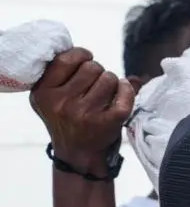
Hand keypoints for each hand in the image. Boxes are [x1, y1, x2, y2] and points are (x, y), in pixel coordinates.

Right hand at [29, 49, 138, 174]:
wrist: (78, 154)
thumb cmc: (67, 119)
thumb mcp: (52, 97)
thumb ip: (61, 74)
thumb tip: (85, 52)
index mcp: (44, 93)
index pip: (67, 59)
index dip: (82, 55)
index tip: (86, 61)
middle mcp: (61, 103)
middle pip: (93, 67)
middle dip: (98, 72)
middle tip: (94, 86)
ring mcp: (84, 114)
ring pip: (110, 77)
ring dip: (112, 82)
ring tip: (105, 94)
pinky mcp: (107, 122)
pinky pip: (125, 93)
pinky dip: (127, 90)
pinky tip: (123, 93)